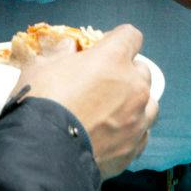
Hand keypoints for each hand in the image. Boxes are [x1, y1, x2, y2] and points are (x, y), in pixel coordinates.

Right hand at [17, 25, 157, 180]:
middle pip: (141, 70)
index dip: (117, 40)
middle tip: (102, 85)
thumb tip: (70, 47)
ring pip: (149, 103)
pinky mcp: (134, 147)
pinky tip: (112, 138)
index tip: (103, 50)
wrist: (42, 155)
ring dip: (135, 103)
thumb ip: (60, 53)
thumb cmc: (40, 103)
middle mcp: (134, 86)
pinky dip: (131, 132)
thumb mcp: (40, 67)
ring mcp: (138, 118)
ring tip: (113, 113)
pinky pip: (142, 134)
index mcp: (114, 58)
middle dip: (125, 74)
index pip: (130, 36)